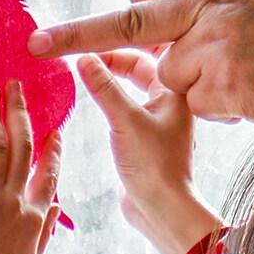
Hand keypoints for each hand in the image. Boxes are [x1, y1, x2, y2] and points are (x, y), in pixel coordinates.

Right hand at [74, 50, 221, 253]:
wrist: (162, 208)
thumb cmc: (154, 166)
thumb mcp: (125, 121)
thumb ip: (104, 89)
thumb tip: (83, 58)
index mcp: (174, 91)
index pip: (143, 54)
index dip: (114, 46)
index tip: (85, 44)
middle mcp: (169, 100)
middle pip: (137, 66)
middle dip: (109, 58)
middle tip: (80, 55)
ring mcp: (158, 118)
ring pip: (130, 86)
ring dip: (107, 78)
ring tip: (81, 71)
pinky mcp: (145, 136)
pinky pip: (125, 106)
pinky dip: (108, 97)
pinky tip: (92, 97)